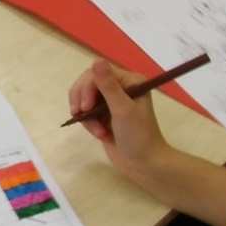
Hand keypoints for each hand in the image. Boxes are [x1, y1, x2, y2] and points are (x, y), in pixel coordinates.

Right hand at [68, 59, 172, 188]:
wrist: (144, 165)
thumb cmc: (138, 136)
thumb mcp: (123, 110)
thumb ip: (108, 86)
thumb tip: (97, 60)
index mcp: (129, 81)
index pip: (98, 73)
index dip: (87, 88)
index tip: (85, 107)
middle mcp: (120, 88)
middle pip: (88, 83)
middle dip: (82, 100)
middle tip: (81, 116)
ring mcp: (111, 103)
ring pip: (84, 99)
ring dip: (86, 116)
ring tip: (97, 131)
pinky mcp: (104, 116)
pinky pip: (87, 113)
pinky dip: (89, 124)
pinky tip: (99, 135)